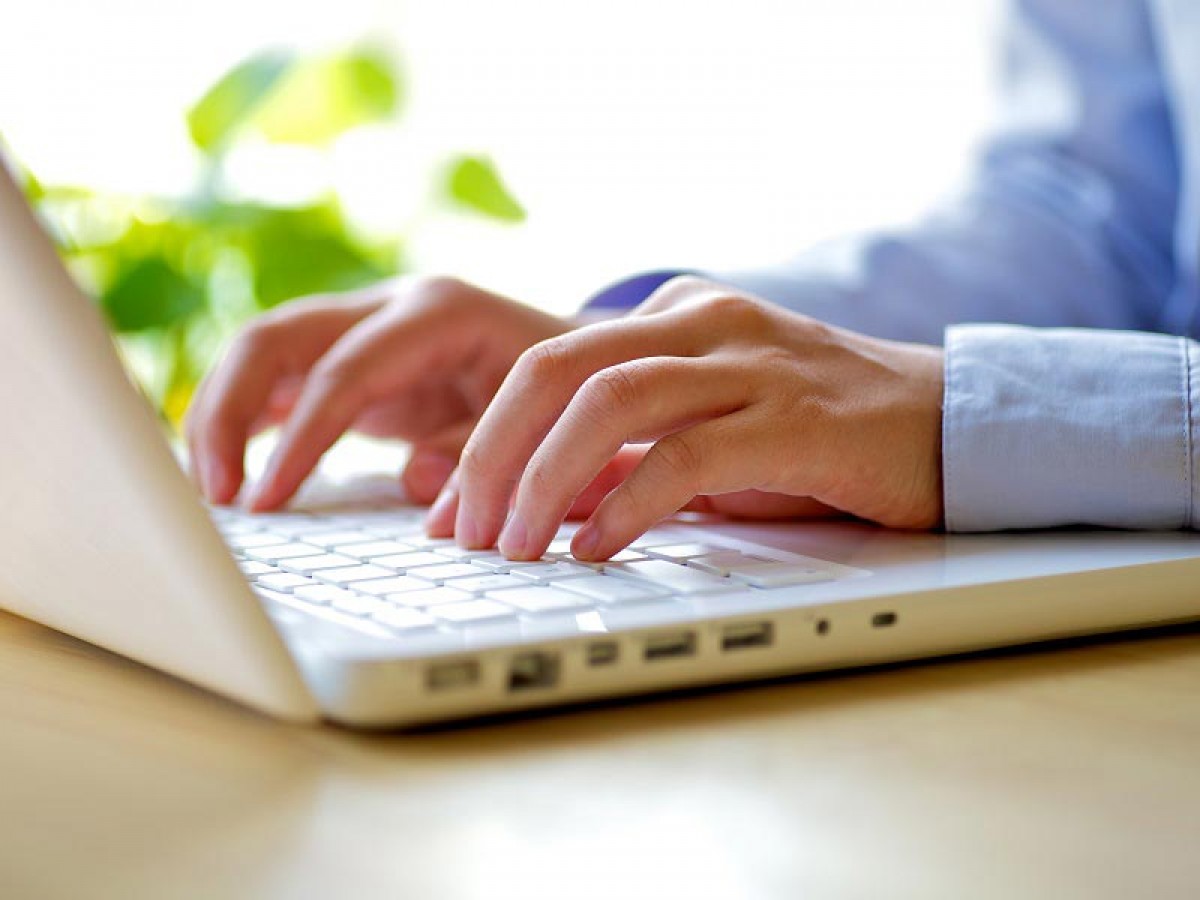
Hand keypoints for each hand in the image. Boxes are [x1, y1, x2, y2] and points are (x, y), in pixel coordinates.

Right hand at [186, 276, 571, 508]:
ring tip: (210, 491)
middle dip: (228, 413)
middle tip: (215, 495)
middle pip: (276, 339)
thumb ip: (482, 452)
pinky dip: (246, 420)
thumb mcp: (540, 421)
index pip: (344, 373)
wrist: (577, 356)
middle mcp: (390, 307)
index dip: (299, 439)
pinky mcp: (352, 358)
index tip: (265, 501)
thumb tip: (416, 485)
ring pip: (262, 353)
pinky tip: (226, 468)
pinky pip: (280, 379)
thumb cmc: (563, 390)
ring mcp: (364, 327)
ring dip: (222, 416)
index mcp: (437, 312)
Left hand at [429, 276, 943, 558]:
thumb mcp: (705, 436)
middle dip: (492, 451)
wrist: (950, 424)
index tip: (446, 511)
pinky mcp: (796, 419)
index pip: (547, 362)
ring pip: (612, 399)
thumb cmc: (818, 438)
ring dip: (544, 478)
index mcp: (674, 316)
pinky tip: (594, 549)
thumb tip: (530, 504)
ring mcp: (752, 364)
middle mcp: (704, 322)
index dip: (481, 436)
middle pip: (558, 367)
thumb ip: (622, 458)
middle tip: (460, 530)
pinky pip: (688, 453)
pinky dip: (627, 502)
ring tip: (512, 546)